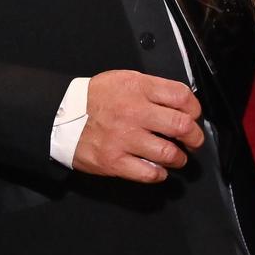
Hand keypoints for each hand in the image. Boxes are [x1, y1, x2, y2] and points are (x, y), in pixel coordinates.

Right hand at [72, 71, 202, 182]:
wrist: (59, 116)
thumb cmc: (94, 99)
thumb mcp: (122, 80)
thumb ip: (151, 89)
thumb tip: (181, 104)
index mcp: (137, 88)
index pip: (182, 97)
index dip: (195, 110)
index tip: (193, 117)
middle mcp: (133, 112)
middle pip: (182, 126)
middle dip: (194, 138)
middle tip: (192, 142)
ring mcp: (124, 138)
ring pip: (169, 154)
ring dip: (179, 158)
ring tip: (175, 157)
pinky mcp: (114, 161)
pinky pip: (149, 173)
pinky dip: (159, 174)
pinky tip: (157, 169)